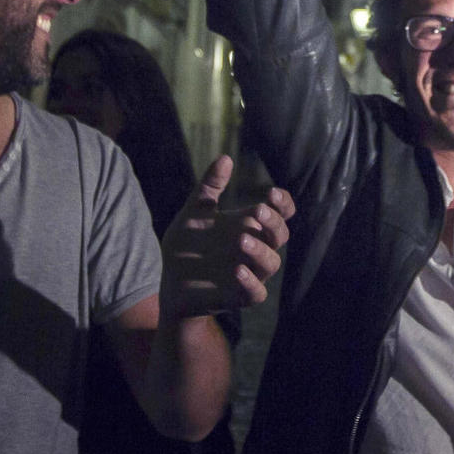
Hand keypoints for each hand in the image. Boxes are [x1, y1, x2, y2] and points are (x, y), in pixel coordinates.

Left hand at [160, 155, 294, 313]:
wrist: (170, 282)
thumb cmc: (187, 245)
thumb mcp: (194, 212)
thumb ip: (209, 187)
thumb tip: (225, 157)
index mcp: (249, 226)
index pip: (281, 213)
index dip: (283, 203)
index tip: (272, 192)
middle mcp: (255, 249)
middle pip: (281, 235)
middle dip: (274, 222)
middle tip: (258, 210)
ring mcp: (250, 273)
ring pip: (272, 263)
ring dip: (260, 251)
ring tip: (241, 240)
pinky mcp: (239, 296)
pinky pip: (256, 293)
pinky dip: (251, 282)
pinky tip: (237, 271)